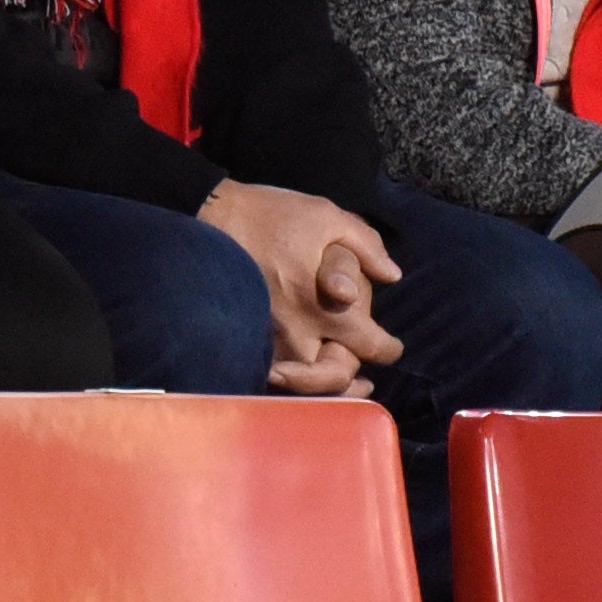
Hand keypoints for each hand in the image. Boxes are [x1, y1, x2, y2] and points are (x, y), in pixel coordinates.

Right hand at [199, 180, 405, 394]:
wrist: (209, 217)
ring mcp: (268, 341)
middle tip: (363, 380)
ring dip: (322, 386)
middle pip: (335, 378)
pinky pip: (270, 373)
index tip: (392, 347)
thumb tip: (392, 275)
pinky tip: (297, 376)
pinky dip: (288, 382)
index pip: (370, 345)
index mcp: (326, 307)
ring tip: (336, 384)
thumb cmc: (270, 215)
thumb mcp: (325, 216)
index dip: (388, 349)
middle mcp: (298, 333)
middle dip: (352, 379)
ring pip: (301, 384)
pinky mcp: (243, 340)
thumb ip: (366, 245)